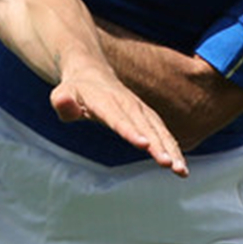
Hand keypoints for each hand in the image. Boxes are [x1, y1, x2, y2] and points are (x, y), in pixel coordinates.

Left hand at [51, 63, 187, 176]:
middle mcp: (127, 104)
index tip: (144, 145)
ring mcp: (140, 109)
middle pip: (145, 127)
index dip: (131, 131)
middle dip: (159, 146)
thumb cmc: (74, 89)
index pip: (118, 119)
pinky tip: (180, 166)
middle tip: (169, 164)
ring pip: (158, 130)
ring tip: (181, 171)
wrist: (92, 72)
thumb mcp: (62, 93)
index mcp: (105, 101)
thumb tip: (63, 102)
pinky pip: (162, 132)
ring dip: (171, 149)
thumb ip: (62, 102)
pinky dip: (173, 147)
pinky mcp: (147, 116)